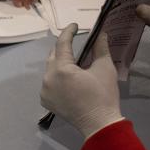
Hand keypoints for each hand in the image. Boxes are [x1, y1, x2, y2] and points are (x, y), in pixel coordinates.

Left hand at [40, 24, 123, 138]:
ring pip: (50, 70)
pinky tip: (67, 77)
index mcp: (61, 69)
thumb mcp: (104, 68)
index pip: (62, 44)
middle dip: (62, 47)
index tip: (75, 26)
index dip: (68, 32)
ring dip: (59, 63)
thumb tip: (101, 34)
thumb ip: (100, 48)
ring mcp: (44, 90)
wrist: (99, 124)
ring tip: (72, 60)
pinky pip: (48, 83)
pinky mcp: (45, 100)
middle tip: (74, 41)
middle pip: (53, 56)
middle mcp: (47, 78)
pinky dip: (56, 77)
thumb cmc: (103, 95)